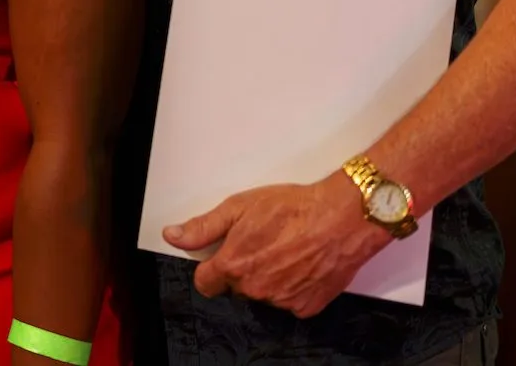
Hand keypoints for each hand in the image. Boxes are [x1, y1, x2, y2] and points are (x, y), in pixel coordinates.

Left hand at [162, 173, 390, 317]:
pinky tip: (302, 264)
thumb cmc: (293, 208)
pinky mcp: (306, 308)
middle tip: (262, 244)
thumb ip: (203, 227)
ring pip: (263, 294)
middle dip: (243, 269)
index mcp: (234, 265)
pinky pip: (290, 302)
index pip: (205, 283)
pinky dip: (293, 288)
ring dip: (268, 279)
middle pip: (236, 287)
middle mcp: (255, 289)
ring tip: (286, 250)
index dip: (211, 268)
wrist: (343, 218)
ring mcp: (282, 301)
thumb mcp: (239, 207)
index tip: (221, 257)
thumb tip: (173, 236)